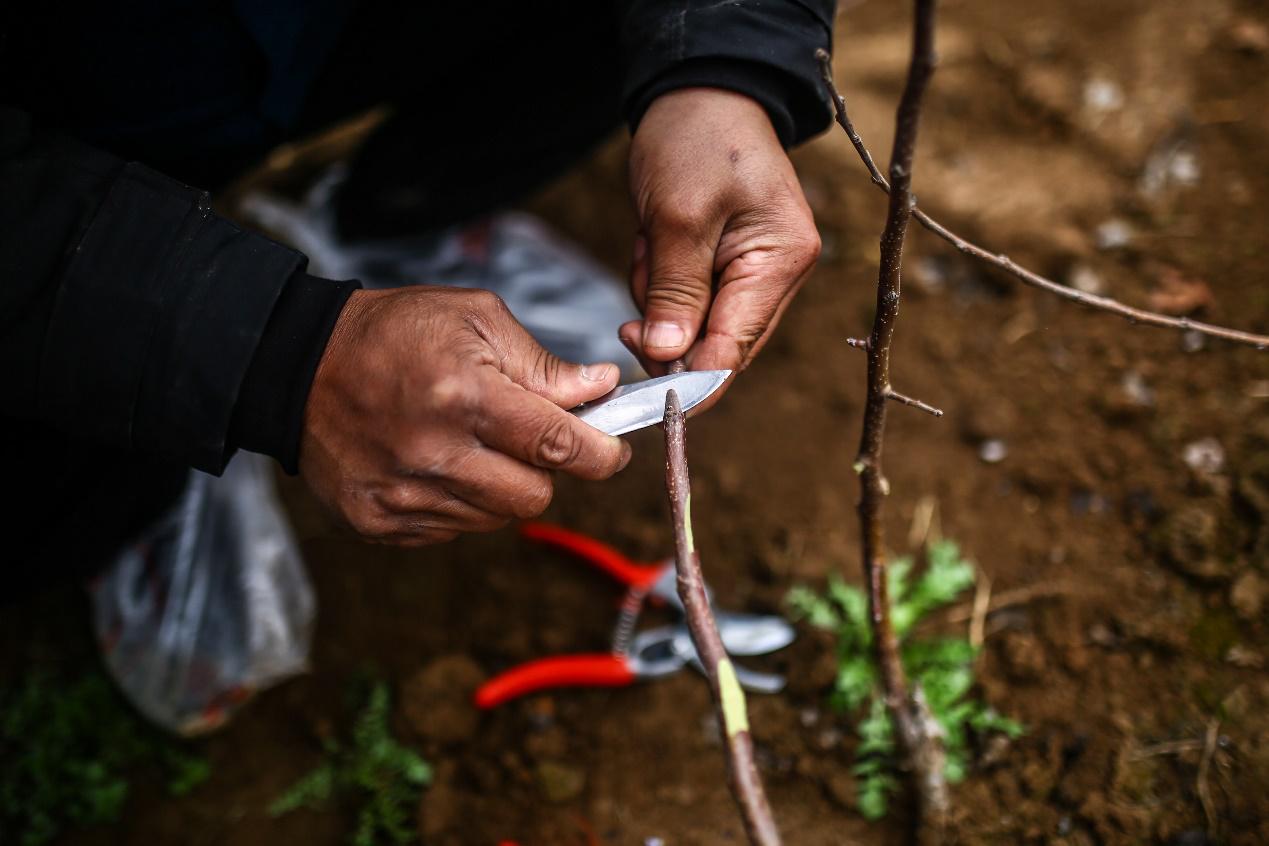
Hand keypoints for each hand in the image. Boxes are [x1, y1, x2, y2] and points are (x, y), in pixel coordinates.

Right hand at [300, 287, 630, 545]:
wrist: (297, 364)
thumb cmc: (393, 333)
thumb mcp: (474, 320)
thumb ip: (542, 364)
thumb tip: (601, 389)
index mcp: (464, 396)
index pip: (558, 445)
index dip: (600, 454)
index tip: (611, 451)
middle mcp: (433, 454)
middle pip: (534, 495)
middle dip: (545, 468)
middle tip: (525, 436)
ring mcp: (402, 495)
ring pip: (495, 517)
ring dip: (500, 485)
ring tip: (469, 443)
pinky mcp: (379, 521)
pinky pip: (452, 530)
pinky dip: (459, 502)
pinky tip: (435, 463)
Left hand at [621, 88, 820, 383]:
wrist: (698, 92)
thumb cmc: (696, 139)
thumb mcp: (678, 215)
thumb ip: (676, 292)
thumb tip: (669, 358)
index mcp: (780, 262)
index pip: (736, 349)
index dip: (693, 380)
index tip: (649, 395)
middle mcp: (776, 275)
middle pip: (716, 345)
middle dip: (668, 324)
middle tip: (643, 280)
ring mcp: (753, 273)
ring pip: (693, 326)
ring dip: (659, 296)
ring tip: (653, 239)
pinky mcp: (726, 266)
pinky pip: (685, 301)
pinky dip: (660, 281)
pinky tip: (656, 240)